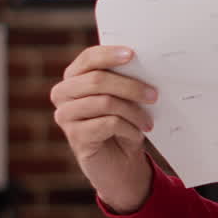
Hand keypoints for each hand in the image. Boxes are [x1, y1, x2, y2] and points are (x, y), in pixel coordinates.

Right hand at [50, 45, 156, 213]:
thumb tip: (144, 63)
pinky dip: (129, 128)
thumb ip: (125, 80)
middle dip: (130, 86)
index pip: (88, 58)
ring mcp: (65, 116)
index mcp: (75, 77)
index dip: (109, 55)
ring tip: (147, 121)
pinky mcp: (74, 136)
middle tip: (154, 95)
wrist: (121, 162)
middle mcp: (63, 94)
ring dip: (133, 111)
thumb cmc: (124, 123)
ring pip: (105, 102)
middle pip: (96, 80)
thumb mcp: (125, 98)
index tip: (132, 54)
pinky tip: (136, 134)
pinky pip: (107, 124)